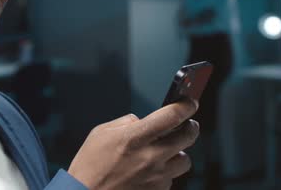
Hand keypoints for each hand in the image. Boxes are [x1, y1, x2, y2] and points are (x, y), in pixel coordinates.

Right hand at [67, 100, 198, 189]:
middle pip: (188, 137)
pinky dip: (166, 172)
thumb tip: (141, 121)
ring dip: (179, 153)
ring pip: (185, 160)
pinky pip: (171, 178)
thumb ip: (125, 123)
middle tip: (188, 125)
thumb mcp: (101, 133)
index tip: (190, 102)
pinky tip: (152, 170)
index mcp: (134, 138)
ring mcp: (156, 177)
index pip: (171, 116)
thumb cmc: (89, 165)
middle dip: (191, 127)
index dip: (185, 106)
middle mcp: (149, 157)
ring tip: (167, 151)